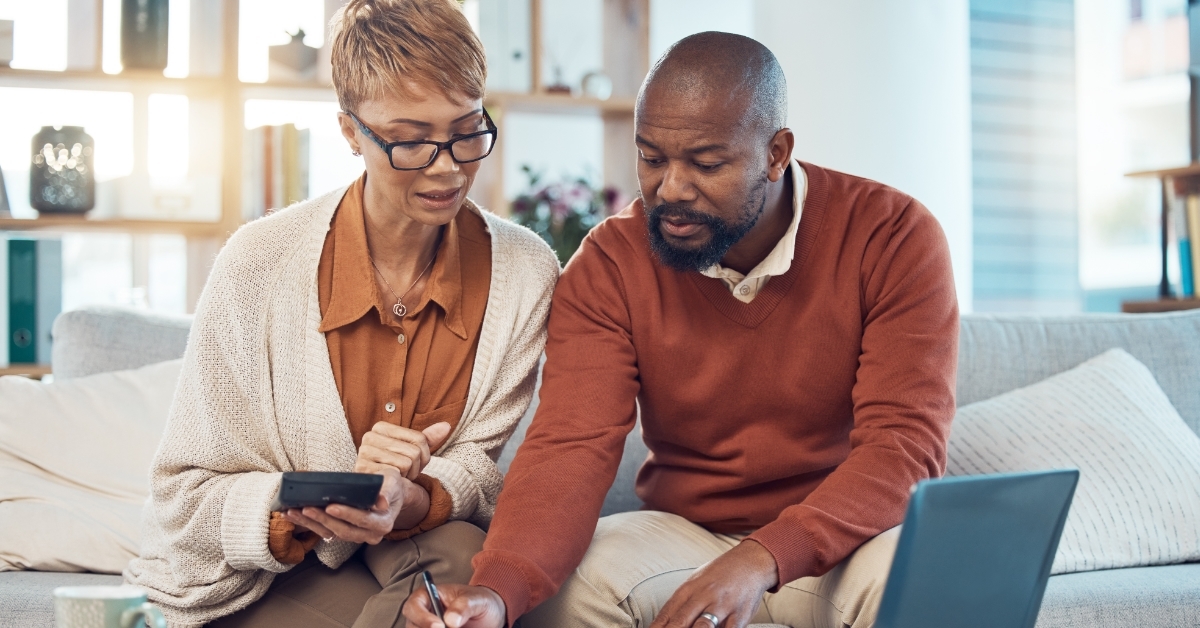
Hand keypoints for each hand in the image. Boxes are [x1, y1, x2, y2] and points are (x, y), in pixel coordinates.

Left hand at [284, 466, 414, 543]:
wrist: (391, 495)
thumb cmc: (390, 485)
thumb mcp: (393, 482)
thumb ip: (387, 491)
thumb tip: (382, 502)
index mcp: (383, 523)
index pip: (363, 520)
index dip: (346, 514)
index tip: (330, 506)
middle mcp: (370, 535)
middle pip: (343, 530)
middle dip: (323, 520)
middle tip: (305, 508)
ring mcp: (356, 536)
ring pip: (331, 534)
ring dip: (310, 524)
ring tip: (292, 512)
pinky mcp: (343, 534)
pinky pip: (324, 532)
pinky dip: (308, 524)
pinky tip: (294, 515)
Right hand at [357, 421, 451, 479]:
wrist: (378, 491)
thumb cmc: (396, 468)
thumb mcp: (412, 451)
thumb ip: (428, 438)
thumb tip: (446, 426)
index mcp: (381, 427)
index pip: (420, 439)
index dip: (423, 455)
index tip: (410, 462)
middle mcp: (370, 436)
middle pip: (414, 451)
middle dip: (414, 467)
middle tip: (401, 472)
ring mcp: (364, 452)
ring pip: (407, 462)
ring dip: (405, 475)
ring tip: (394, 476)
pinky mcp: (363, 469)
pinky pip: (396, 474)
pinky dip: (397, 480)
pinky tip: (388, 481)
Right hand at [402, 583, 505, 627]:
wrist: (489, 613)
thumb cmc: (479, 601)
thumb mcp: (477, 599)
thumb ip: (464, 605)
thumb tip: (450, 620)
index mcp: (428, 597)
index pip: (413, 606)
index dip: (422, 617)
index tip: (440, 625)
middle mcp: (424, 615)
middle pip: (412, 627)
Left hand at [650, 540, 778, 627]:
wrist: (750, 562)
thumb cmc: (719, 576)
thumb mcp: (695, 583)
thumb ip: (681, 605)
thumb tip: (662, 625)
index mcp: (688, 589)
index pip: (666, 614)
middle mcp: (703, 597)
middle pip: (680, 622)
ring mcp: (721, 607)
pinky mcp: (740, 615)